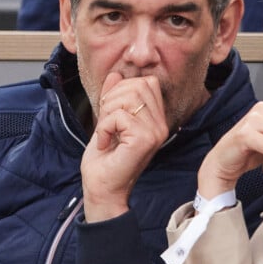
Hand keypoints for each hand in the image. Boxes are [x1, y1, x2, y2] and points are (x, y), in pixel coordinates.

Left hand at [81, 72, 168, 221]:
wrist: (101, 188)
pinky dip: (104, 127)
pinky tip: (106, 143)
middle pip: (137, 86)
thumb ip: (113, 98)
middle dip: (112, 99)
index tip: (110, 112)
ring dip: (107, 114)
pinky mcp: (145, 140)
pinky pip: (120, 116)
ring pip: (128, 99)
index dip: (123, 89)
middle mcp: (161, 125)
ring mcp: (155, 132)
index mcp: (156, 119)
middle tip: (106, 123)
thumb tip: (116, 74)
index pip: (146, 83)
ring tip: (106, 133)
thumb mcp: (107, 121)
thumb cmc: (105, 160)